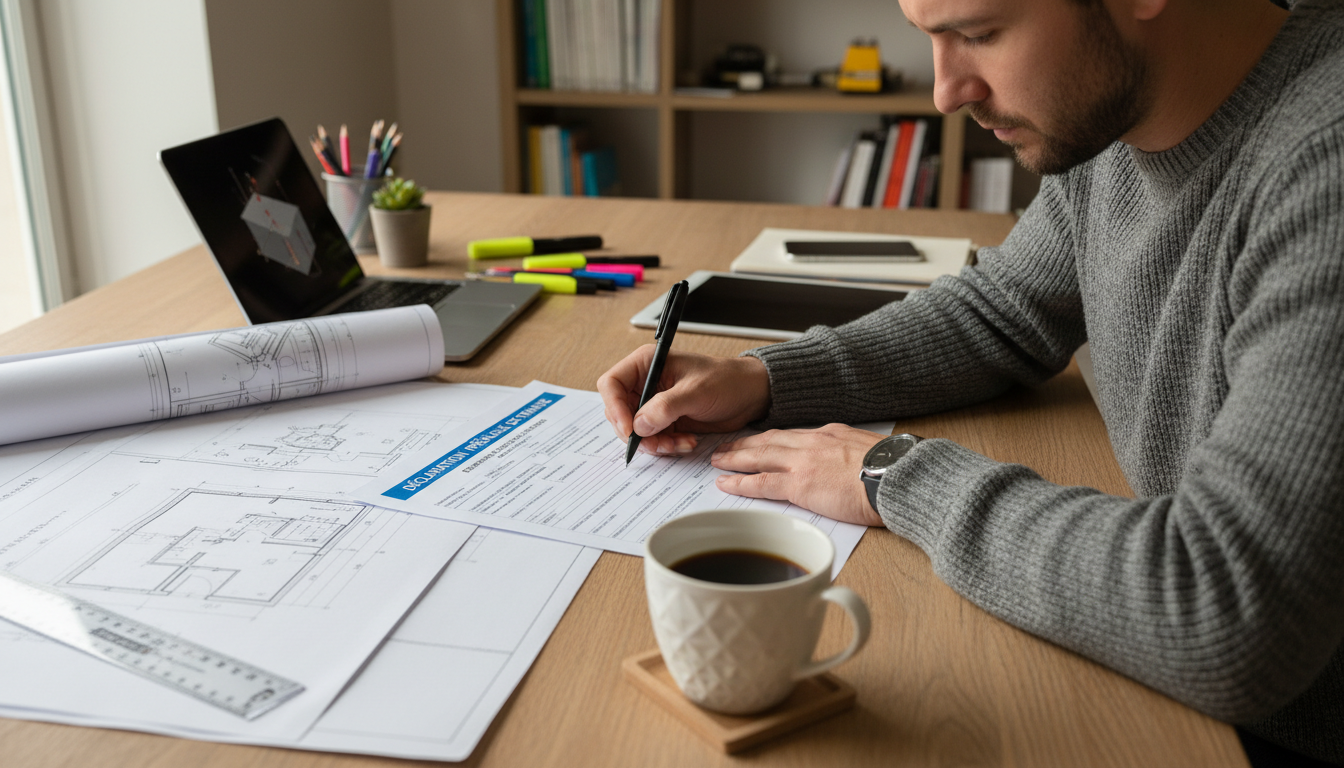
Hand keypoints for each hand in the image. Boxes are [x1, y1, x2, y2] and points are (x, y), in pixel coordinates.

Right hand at [597, 347, 770, 455]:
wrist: (749, 395)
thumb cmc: (726, 381)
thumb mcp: (696, 392)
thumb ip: (666, 407)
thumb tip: (638, 424)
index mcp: (646, 364)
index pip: (612, 384)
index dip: (615, 408)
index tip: (629, 429)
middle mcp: (645, 383)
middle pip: (619, 412)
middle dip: (637, 432)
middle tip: (658, 443)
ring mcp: (653, 404)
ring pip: (635, 431)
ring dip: (654, 443)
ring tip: (679, 443)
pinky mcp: (664, 421)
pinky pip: (652, 439)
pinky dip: (666, 446)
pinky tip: (687, 442)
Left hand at [710, 425, 885, 525]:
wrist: (898, 477)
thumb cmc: (894, 471)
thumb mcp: (871, 451)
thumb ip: (852, 455)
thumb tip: (850, 466)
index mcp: (831, 434)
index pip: (792, 435)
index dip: (770, 439)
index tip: (758, 441)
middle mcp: (812, 442)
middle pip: (769, 441)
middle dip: (744, 445)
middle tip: (725, 448)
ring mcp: (803, 461)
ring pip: (759, 457)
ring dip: (735, 459)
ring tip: (718, 462)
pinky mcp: (799, 484)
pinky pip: (761, 482)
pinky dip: (740, 482)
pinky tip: (725, 484)